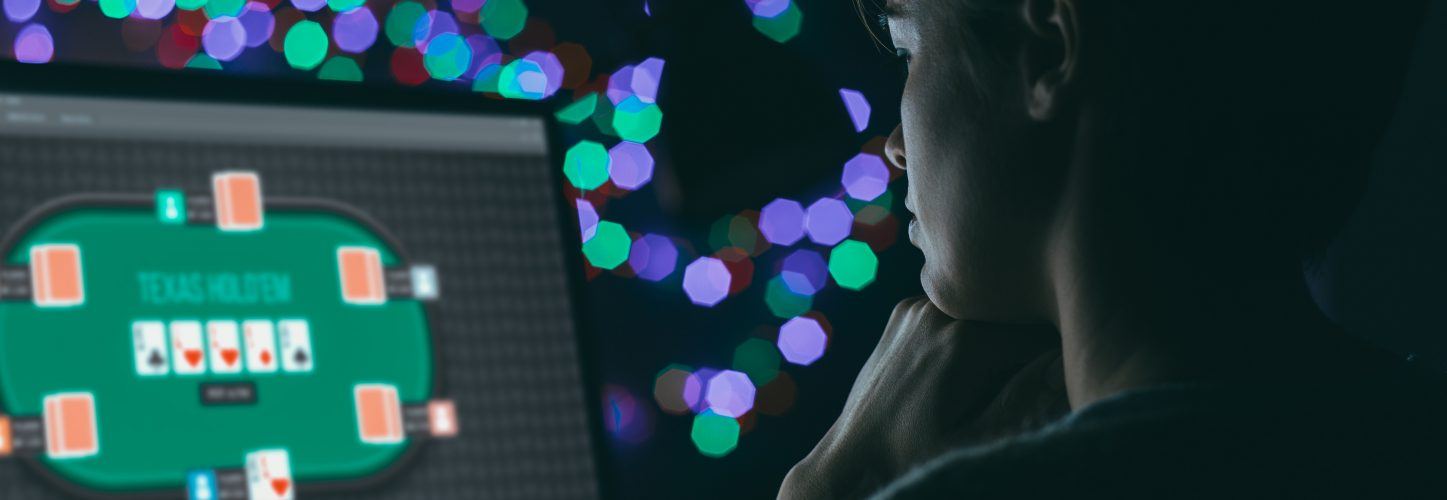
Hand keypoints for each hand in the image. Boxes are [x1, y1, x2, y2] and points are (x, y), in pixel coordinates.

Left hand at [778, 297, 1067, 498]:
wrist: (852, 455)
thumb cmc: (913, 457)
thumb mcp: (973, 443)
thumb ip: (1025, 401)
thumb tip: (1066, 364)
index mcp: (965, 339)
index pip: (1042, 331)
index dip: (1058, 356)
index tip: (1058, 381)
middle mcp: (938, 310)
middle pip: (1011, 317)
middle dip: (1026, 347)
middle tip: (1021, 387)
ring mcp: (916, 307)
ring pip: (984, 314)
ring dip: (997, 340)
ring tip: (985, 386)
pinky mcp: (904, 313)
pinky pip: (955, 314)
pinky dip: (968, 336)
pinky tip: (959, 376)